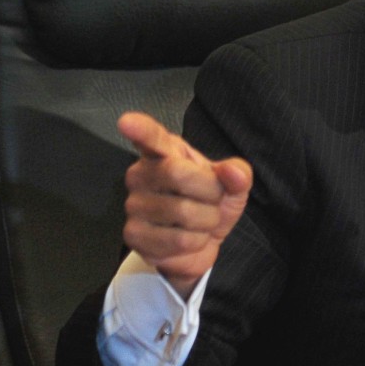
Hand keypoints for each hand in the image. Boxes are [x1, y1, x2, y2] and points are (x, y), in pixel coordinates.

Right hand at [118, 111, 251, 298]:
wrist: (201, 243)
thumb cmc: (210, 203)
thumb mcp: (233, 185)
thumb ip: (237, 174)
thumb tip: (233, 173)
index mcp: (166, 152)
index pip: (151, 138)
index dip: (140, 129)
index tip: (126, 122)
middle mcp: (142, 174)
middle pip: (178, 174)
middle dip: (210, 193)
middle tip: (212, 201)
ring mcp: (134, 204)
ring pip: (183, 212)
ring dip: (206, 222)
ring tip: (200, 221)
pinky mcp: (133, 235)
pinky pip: (178, 240)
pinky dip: (195, 243)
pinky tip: (188, 238)